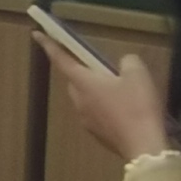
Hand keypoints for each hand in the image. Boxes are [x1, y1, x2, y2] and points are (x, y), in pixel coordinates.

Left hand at [36, 30, 172, 167]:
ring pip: (86, 98)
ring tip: (122, 90)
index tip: (37, 34)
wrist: (143, 146)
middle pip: (75, 80)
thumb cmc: (137, 106)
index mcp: (83, 83)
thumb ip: (128, 62)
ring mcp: (86, 120)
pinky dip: (105, 107)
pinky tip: (125, 110)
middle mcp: (78, 101)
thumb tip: (123, 64)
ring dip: (96, 91)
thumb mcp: (138, 75)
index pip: (61, 60)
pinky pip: (96, 113)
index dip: (49, 45)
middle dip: (85, 71)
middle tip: (105, 68)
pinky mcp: (97, 134)